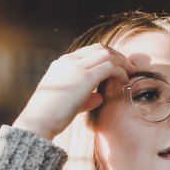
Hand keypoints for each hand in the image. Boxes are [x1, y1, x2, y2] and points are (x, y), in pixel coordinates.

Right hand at [12, 43, 134, 139]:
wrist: (38, 122)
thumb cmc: (51, 117)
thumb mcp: (68, 102)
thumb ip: (85, 97)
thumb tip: (100, 97)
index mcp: (61, 64)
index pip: (88, 51)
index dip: (106, 56)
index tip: (117, 66)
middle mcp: (68, 61)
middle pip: (99, 48)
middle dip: (117, 55)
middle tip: (129, 67)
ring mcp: (76, 67)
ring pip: (106, 54)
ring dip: (122, 62)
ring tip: (131, 72)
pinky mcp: (84, 77)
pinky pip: (109, 67)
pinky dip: (120, 71)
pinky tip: (125, 81)